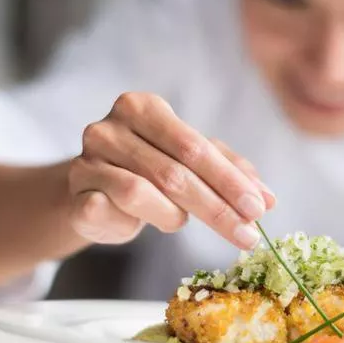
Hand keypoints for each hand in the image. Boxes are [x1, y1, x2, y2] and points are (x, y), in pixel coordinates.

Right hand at [67, 93, 274, 248]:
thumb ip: (229, 172)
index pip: (195, 147)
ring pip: (141, 193)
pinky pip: (109, 212)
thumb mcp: (191, 161)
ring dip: (172, 215)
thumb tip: (268, 199)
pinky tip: (140, 224)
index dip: (230, 181)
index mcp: (143, 107)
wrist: (93, 190)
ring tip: (180, 221)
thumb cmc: (149, 169)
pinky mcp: (75, 193)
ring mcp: (86, 160)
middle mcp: (110, 127)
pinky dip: (133, 223)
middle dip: (217, 208)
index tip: (259, 209)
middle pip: (174, 173)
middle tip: (248, 235)